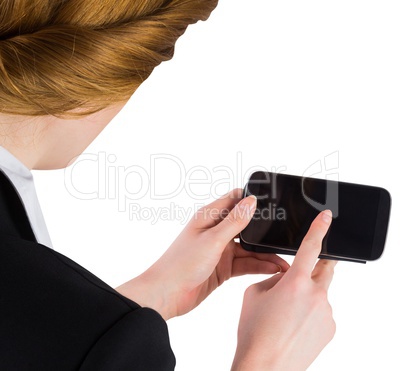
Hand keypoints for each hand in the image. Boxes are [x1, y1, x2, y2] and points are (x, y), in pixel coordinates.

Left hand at [115, 188, 288, 319]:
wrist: (167, 294)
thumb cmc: (182, 263)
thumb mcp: (212, 240)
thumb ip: (234, 222)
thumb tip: (251, 201)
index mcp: (209, 217)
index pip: (234, 200)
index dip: (252, 200)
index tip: (273, 203)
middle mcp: (216, 231)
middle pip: (245, 226)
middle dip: (263, 231)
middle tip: (283, 236)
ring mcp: (220, 250)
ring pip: (248, 248)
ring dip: (264, 254)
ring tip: (282, 261)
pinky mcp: (223, 267)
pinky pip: (245, 264)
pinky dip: (258, 266)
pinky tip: (272, 269)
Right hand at [231, 210, 336, 370]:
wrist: (265, 366)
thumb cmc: (255, 331)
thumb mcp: (254, 294)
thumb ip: (273, 277)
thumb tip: (285, 277)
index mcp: (295, 282)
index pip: (310, 247)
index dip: (319, 228)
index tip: (327, 216)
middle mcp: (315, 295)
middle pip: (323, 270)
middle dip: (316, 265)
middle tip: (304, 271)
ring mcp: (326, 313)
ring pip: (319, 294)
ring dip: (306, 296)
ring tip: (286, 314)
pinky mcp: (330, 328)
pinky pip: (321, 312)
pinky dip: (310, 313)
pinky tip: (294, 325)